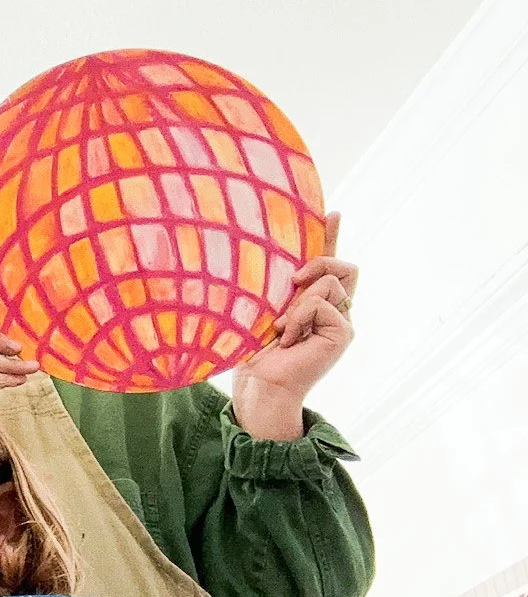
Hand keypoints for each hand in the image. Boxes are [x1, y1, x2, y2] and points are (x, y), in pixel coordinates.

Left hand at [232, 212, 356, 437]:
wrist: (259, 384)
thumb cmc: (254, 351)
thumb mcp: (264, 308)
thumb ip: (278, 287)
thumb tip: (269, 257)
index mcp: (314, 301)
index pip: (331, 263)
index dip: (332, 236)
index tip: (332, 212)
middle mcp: (334, 309)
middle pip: (343, 267)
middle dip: (320, 262)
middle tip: (294, 281)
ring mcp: (342, 320)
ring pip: (331, 282)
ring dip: (299, 302)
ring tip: (282, 328)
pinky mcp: (344, 332)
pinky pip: (322, 303)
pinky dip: (299, 317)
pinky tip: (289, 337)